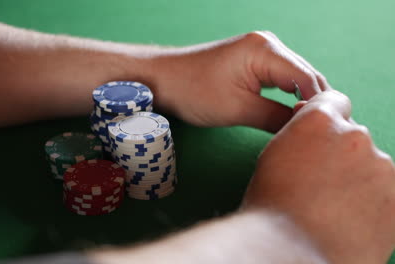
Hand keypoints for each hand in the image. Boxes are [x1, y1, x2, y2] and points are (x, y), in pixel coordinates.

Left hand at [152, 31, 329, 131]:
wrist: (162, 79)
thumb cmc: (193, 91)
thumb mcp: (237, 109)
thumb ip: (275, 118)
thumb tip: (303, 129)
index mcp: (266, 49)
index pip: (308, 78)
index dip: (319, 106)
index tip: (324, 133)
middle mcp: (268, 44)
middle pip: (306, 76)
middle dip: (314, 103)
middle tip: (321, 134)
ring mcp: (261, 51)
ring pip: (294, 79)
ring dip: (302, 101)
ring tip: (308, 128)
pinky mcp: (253, 62)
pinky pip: (280, 79)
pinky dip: (288, 97)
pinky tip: (291, 115)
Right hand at [242, 90, 394, 262]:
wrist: (286, 249)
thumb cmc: (271, 205)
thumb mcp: (274, 155)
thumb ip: (299, 133)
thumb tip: (309, 120)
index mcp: (319, 121)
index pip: (335, 102)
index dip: (328, 121)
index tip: (323, 139)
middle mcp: (355, 136)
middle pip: (354, 138)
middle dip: (342, 155)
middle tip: (323, 184)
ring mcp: (382, 168)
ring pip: (373, 167)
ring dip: (359, 180)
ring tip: (336, 208)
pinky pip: (387, 193)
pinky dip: (373, 203)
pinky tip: (351, 219)